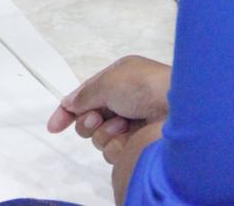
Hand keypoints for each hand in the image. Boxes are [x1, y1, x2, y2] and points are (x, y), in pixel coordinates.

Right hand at [49, 55, 170, 198]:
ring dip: (104, 132)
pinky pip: (113, 151)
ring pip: (100, 138)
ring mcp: (132, 126)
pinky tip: (129, 137)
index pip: (85, 96)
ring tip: (121, 126)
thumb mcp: (108, 82)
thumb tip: (69, 104)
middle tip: (96, 119)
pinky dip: (117, 144)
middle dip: (87, 121)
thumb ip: (84, 95)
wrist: (179, 110)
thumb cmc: (144, 86)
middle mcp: (124, 103)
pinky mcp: (138, 145)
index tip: (54, 127)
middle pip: (89, 120)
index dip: (67, 110)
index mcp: (118, 80)